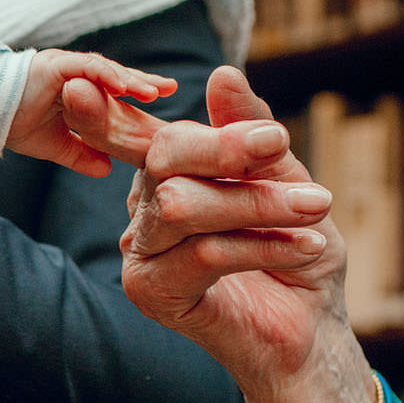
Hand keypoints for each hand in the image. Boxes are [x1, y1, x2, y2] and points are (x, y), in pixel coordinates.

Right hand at [4, 48, 176, 176]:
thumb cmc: (12, 123)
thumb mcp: (54, 145)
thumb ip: (80, 154)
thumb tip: (107, 170)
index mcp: (76, 90)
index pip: (113, 90)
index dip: (136, 94)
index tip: (164, 99)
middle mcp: (74, 74)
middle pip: (116, 76)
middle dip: (143, 82)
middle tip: (170, 89)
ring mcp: (66, 65)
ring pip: (105, 70)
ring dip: (130, 80)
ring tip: (154, 91)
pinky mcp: (56, 64)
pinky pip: (87, 67)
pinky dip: (107, 75)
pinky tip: (125, 85)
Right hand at [65, 66, 373, 402]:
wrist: (314, 329)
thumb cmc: (299, 251)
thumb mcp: (287, 178)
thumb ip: (251, 130)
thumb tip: (222, 74)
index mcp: (168, 173)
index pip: (141, 131)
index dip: (111, 110)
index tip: (86, 82)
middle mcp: (145, 208)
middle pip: (164, 157)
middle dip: (227, 147)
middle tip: (282, 144)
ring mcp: (143, 254)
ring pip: (183, 205)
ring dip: (258, 201)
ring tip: (317, 207)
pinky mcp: (155, 294)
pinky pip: (203, 253)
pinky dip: (263, 243)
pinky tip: (306, 245)